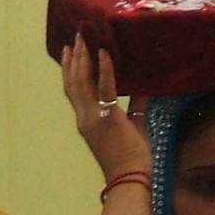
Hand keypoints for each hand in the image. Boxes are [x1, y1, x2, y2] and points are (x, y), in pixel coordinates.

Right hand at [59, 38, 150, 180]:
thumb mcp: (134, 126)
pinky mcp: (106, 117)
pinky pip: (104, 88)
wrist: (131, 177)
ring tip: (84, 39)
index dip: (70, 70)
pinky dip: (104, 70)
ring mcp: (92, 117)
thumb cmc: (132, 157)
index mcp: (87, 120)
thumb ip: (136, 107)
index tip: (71, 51)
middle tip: (75, 37)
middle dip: (73, 58)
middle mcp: (84, 116)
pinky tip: (105, 54)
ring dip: (82, 58)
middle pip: (72, 82)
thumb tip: (143, 88)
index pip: (74, 90)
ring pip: (80, 82)